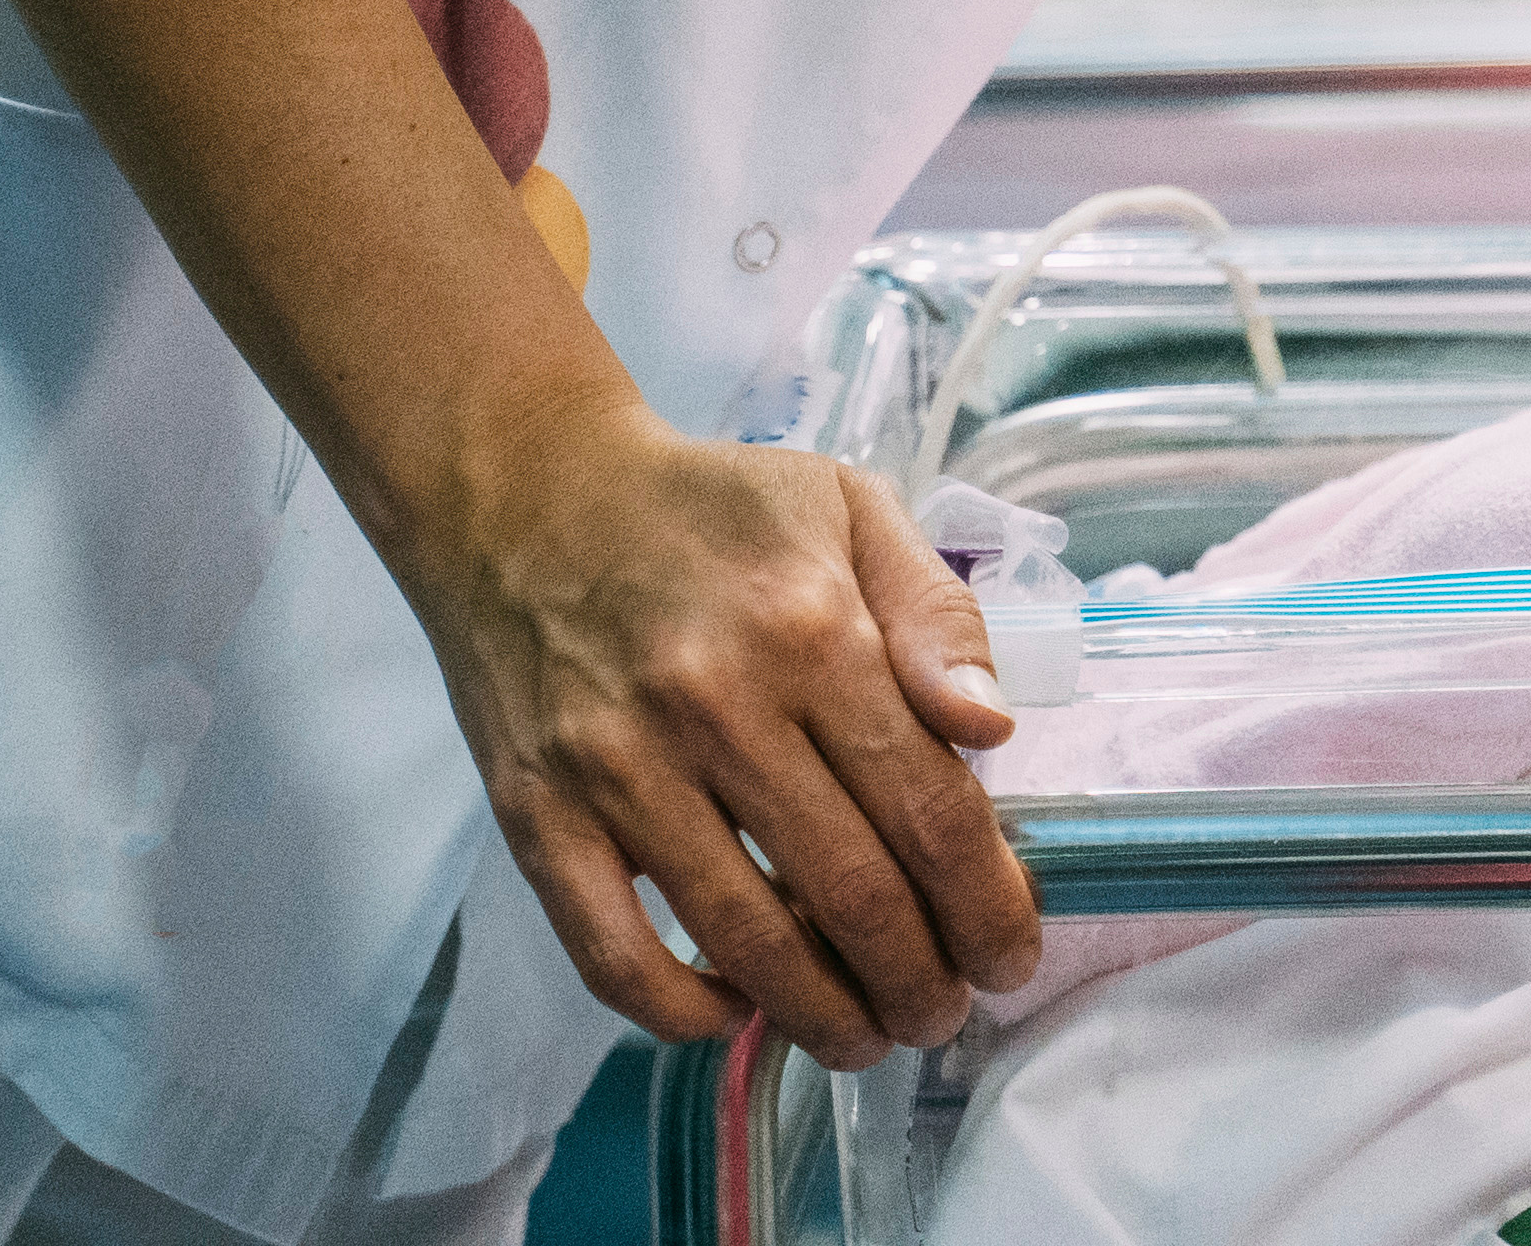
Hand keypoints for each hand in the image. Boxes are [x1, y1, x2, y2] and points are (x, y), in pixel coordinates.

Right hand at [400, 395, 1034, 1062]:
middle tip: (942, 1013)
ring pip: (746, 942)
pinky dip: (684, 1011)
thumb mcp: (848, 508)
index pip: (929, 808)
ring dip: (823, 1016)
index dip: (985, 905)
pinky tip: (734, 1009)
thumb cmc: (705, 508)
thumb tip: (992, 729)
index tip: (1008, 955)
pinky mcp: (537, 816)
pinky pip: (616, 956)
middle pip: (851, 893)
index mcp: (812, 628)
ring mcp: (619, 769)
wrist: (522, 493)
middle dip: (919, 982)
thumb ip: (936, 615)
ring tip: (864, 1036)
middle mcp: (718, 704)